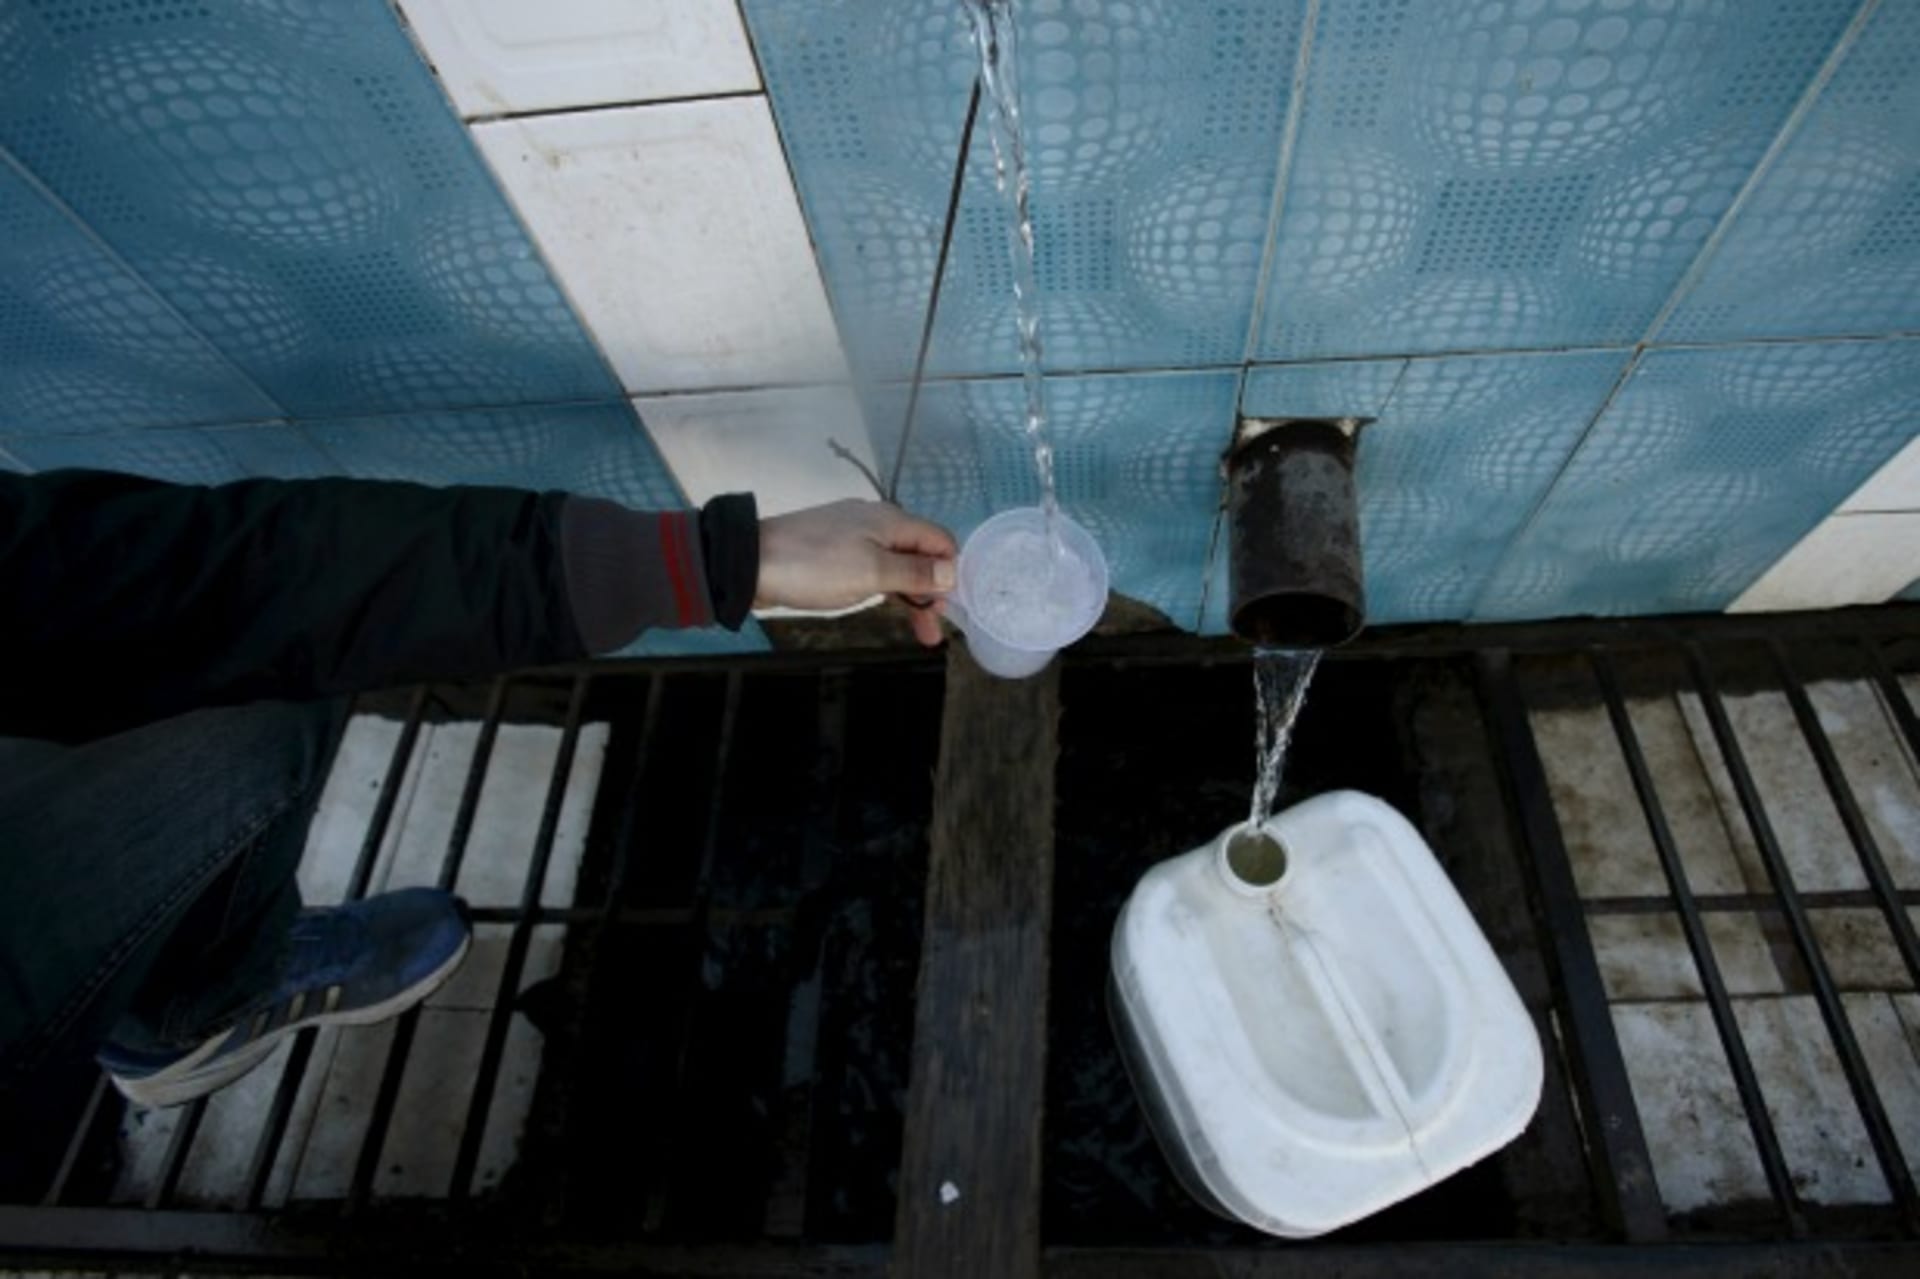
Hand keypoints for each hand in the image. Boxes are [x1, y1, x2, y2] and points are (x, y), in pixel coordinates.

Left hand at [756, 500, 957, 646]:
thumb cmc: (813, 566)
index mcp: (891, 521)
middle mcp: (876, 523)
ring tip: (918, 631)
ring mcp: (853, 536)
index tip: (948, 607)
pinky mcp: (834, 551)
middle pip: (919, 555)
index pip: (940, 541)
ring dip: (909, 595)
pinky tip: (884, 606)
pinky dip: (885, 588)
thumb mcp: (872, 572)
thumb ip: (914, 572)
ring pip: (895, 564)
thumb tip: (951, 571)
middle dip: (931, 591)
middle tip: (933, 631)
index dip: (951, 572)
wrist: (750, 563)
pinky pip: (872, 568)